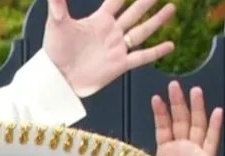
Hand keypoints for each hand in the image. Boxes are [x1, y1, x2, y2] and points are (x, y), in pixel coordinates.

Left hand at [44, 0, 177, 97]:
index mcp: (99, 21)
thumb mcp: (56, 26)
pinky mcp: (119, 65)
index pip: (117, 1)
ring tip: (171, 8)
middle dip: (146, 2)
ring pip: (142, 31)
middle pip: (134, 13)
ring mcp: (116, 48)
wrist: (57, 78)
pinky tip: (170, 45)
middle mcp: (111, 32)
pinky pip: (142, 57)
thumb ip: (58, 7)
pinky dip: (156, 51)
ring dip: (157, 20)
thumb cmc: (54, 52)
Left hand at [152, 81, 222, 155]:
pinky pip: (212, 141)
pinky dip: (215, 126)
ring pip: (197, 126)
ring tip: (195, 90)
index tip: (155, 97)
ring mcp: (195, 155)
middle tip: (175, 85)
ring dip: (196, 108)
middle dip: (178, 103)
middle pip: (181, 121)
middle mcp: (181, 151)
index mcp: (165, 153)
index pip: (163, 127)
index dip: (160, 113)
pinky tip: (217, 111)